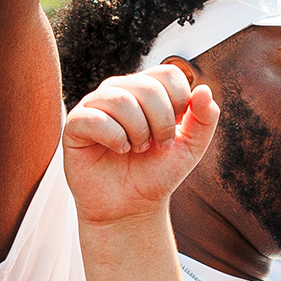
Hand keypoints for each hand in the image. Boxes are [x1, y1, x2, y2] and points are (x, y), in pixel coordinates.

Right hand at [63, 65, 218, 228]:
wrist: (130, 207)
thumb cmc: (156, 173)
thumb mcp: (190, 148)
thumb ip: (204, 119)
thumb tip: (204, 90)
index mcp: (147, 89)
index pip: (169, 73)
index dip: (180, 102)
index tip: (176, 129)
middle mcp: (120, 90)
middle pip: (148, 86)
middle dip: (162, 122)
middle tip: (159, 146)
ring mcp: (95, 105)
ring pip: (121, 99)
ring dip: (138, 131)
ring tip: (137, 149)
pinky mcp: (76, 124)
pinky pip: (95, 118)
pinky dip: (115, 138)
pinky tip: (119, 150)